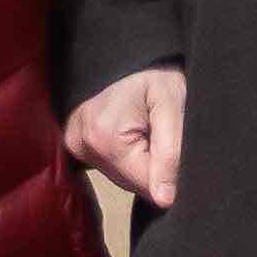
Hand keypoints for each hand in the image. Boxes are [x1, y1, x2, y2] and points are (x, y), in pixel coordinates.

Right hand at [66, 63, 187, 210]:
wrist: (128, 57)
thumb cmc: (155, 76)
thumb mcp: (172, 106)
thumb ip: (171, 153)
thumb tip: (165, 199)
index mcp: (103, 137)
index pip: (145, 183)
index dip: (170, 174)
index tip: (179, 148)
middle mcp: (82, 146)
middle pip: (134, 183)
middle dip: (157, 167)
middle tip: (164, 133)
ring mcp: (77, 148)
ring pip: (125, 179)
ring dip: (145, 164)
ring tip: (150, 131)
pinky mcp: (78, 148)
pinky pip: (115, 169)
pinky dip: (132, 159)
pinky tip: (137, 137)